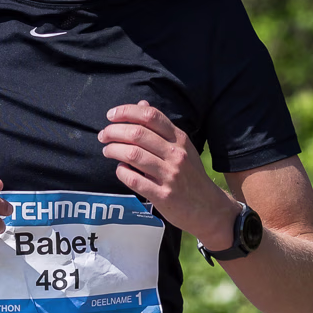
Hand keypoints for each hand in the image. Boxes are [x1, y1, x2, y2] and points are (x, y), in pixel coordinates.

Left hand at [98, 103, 235, 246]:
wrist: (209, 208)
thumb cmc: (191, 176)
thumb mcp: (183, 148)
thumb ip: (162, 128)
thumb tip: (142, 104)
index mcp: (180, 139)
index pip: (151, 116)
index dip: (127, 111)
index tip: (111, 116)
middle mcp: (176, 154)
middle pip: (138, 133)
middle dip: (113, 131)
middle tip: (103, 135)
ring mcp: (170, 175)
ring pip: (133, 155)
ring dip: (113, 150)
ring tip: (107, 151)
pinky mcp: (163, 196)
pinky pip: (134, 179)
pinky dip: (122, 171)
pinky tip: (120, 169)